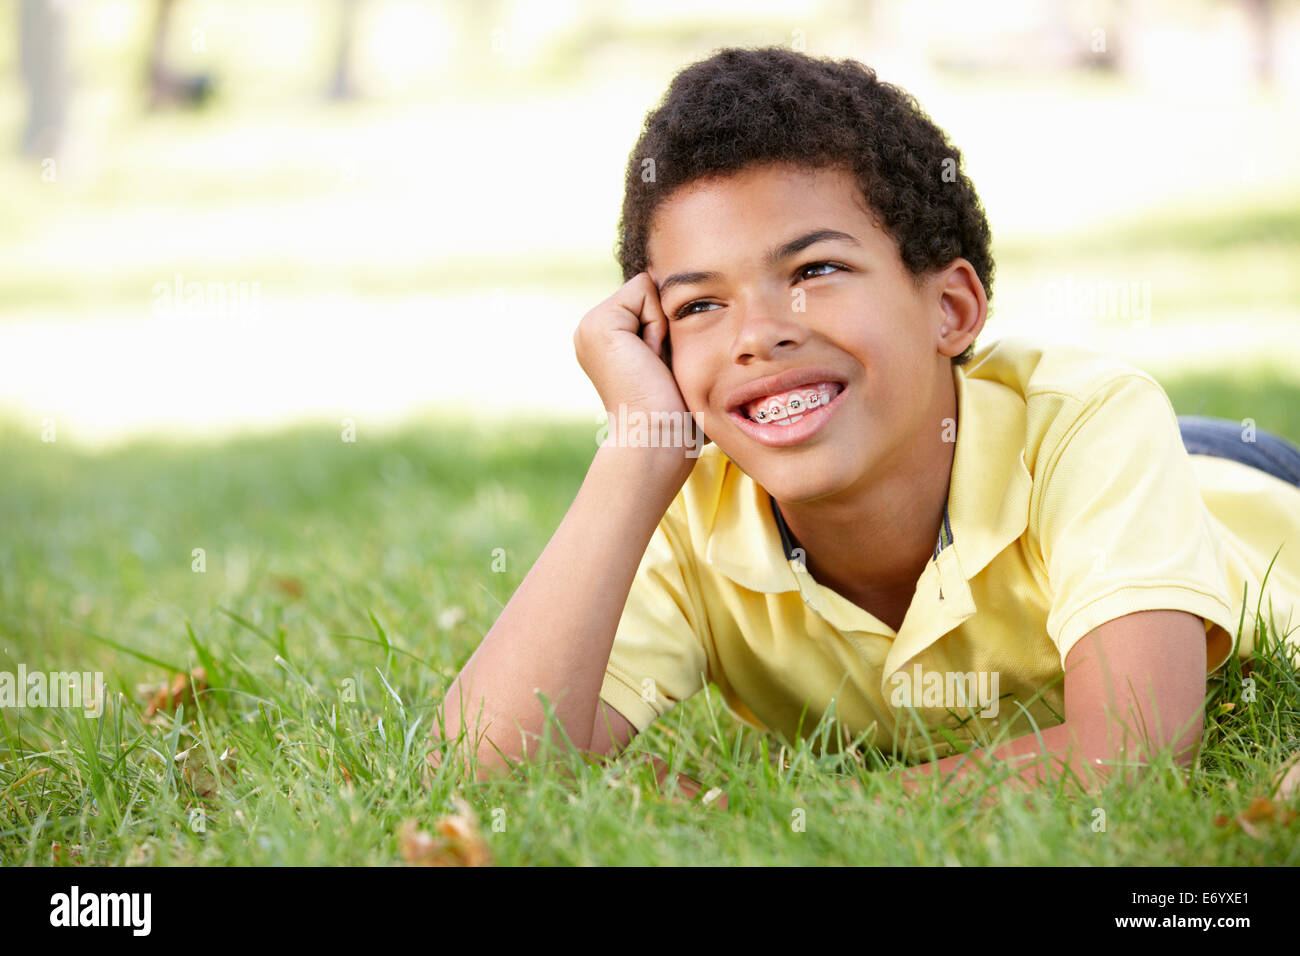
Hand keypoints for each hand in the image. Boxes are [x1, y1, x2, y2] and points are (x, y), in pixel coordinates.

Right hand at [573, 273, 693, 445]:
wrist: (656, 435)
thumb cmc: (671, 411)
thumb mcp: (663, 359)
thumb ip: (659, 328)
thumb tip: (674, 293)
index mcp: (603, 339)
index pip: (645, 300)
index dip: (663, 327)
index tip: (656, 367)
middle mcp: (589, 329)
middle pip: (646, 291)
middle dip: (661, 325)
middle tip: (654, 367)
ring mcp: (589, 325)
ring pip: (646, 289)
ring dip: (660, 326)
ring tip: (651, 364)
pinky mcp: (600, 323)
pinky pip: (644, 291)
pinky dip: (656, 324)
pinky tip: (648, 358)